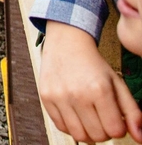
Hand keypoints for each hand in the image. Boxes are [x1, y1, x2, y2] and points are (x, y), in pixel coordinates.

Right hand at [40, 21, 141, 142]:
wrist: (66, 43)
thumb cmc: (93, 64)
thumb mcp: (117, 83)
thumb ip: (132, 112)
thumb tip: (139, 137)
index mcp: (99, 89)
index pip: (115, 131)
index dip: (117, 127)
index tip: (113, 116)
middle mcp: (77, 94)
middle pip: (97, 136)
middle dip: (103, 130)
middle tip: (100, 116)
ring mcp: (59, 96)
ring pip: (79, 136)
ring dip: (87, 131)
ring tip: (88, 117)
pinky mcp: (46, 96)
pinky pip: (60, 127)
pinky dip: (70, 126)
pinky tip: (74, 113)